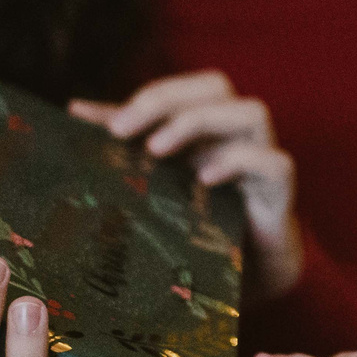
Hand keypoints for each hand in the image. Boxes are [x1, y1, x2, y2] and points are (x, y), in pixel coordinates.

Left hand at [73, 70, 302, 299]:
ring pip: (252, 111)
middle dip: (168, 100)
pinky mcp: (281, 189)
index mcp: (208, 124)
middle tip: (125, 133)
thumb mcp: (158, 178)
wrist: (250, 271)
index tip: (112, 128)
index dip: (150, 97)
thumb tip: (76, 109)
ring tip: (158, 150)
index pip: (184, 89)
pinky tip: (204, 180)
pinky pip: (274, 162)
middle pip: (216, 85)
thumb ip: (126, 142)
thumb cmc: (203, 217)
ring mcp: (263, 156)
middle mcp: (237, 132)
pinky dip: (240, 162)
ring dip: (201, 122)